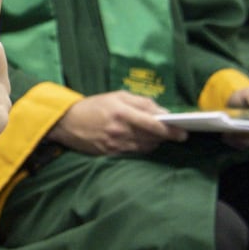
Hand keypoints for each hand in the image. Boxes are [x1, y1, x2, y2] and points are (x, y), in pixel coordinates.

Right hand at [49, 90, 186, 155]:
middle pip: (152, 137)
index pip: (153, 124)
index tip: (183, 132)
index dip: (170, 130)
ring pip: (145, 147)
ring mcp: (115, 144)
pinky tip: (140, 141)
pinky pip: (134, 152)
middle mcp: (119, 130)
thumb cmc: (93, 106)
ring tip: (154, 135)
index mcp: (122, 112)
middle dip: (164, 136)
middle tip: (172, 133)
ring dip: (154, 142)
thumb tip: (162, 112)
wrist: (66, 122)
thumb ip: (141, 102)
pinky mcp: (110, 153)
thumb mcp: (116, 96)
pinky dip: (142, 147)